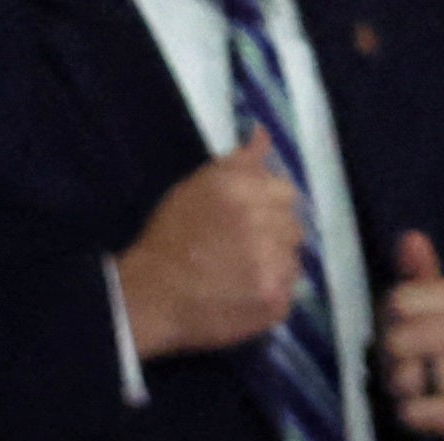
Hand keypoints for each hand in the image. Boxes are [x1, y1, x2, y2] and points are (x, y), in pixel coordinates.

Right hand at [115, 135, 309, 359]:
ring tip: (239, 277)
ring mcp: (273, 268)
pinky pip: (287, 295)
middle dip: (273, 237)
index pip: (286, 193)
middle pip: (293, 228)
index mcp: (245, 191)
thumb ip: (238, 161)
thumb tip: (262, 134)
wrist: (150, 297)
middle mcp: (265, 224)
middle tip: (240, 252)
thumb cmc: (169, 239)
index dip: (268, 208)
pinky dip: (269, 297)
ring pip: (293, 261)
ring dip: (273, 267)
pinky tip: (241, 297)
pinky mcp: (274, 303)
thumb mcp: (197, 187)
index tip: (246, 224)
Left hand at [379, 232, 443, 440]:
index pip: (398, 302)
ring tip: (409, 385)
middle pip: (397, 340)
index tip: (397, 329)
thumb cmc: (439, 350)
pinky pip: (415, 411)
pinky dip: (407, 413)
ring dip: (396, 386)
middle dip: (388, 356)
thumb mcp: (429, 309)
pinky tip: (417, 408)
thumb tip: (410, 237)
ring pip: (406, 377)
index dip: (386, 320)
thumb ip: (418, 276)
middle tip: (397, 363)